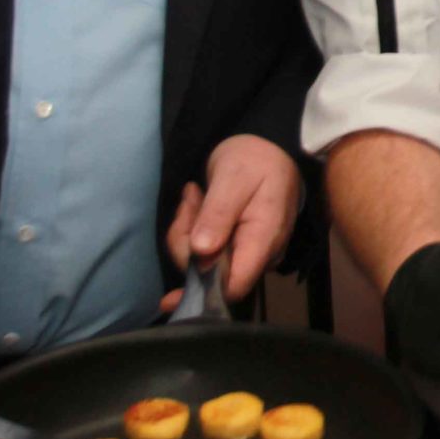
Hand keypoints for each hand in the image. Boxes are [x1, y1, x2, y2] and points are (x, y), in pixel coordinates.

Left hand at [166, 134, 302, 301]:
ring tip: (194, 196)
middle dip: (187, 242)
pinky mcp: (236, 248)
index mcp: (264, 239)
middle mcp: (259, 255)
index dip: (203, 290)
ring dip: (188, 230)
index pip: (235, 285)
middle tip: (189, 201)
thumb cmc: (254, 159)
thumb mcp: (233, 178)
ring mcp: (247, 253)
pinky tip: (197, 204)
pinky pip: (205, 252)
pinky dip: (193, 230)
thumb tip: (200, 251)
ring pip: (203, 262)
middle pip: (211, 274)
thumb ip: (218, 214)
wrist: (267, 148)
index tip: (172, 290)